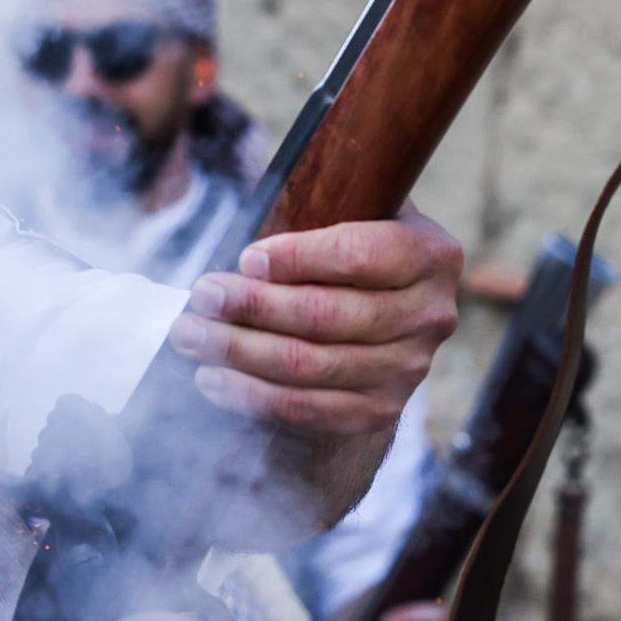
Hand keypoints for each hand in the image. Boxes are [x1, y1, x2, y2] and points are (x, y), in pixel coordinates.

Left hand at [164, 211, 462, 525]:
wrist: (386, 318)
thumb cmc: (352, 253)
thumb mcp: (355, 214)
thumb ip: (319, 209)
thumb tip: (245, 240)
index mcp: (430, 254)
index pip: (360, 256)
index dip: (299, 257)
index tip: (245, 257)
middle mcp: (430, 315)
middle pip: (328, 315)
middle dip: (253, 306)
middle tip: (201, 295)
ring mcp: (409, 370)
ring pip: (311, 365)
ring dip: (240, 351)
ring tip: (190, 335)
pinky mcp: (381, 412)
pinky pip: (308, 409)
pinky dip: (253, 396)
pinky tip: (212, 379)